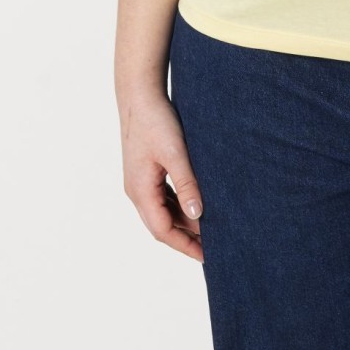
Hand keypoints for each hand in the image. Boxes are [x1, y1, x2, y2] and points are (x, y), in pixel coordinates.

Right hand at [120, 90, 204, 261]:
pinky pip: (162, 197)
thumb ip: (186, 183)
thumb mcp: (175, 152)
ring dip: (183, 222)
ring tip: (210, 229)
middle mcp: (137, 191)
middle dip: (186, 238)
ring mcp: (140, 181)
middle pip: (162, 225)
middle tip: (213, 248)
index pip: (162, 231)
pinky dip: (179, 205)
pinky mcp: (146, 171)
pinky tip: (196, 204)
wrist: (139, 93)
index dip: (185, 245)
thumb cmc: (156, 120)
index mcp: (140, 191)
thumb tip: (197, 215)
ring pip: (162, 212)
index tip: (207, 255)